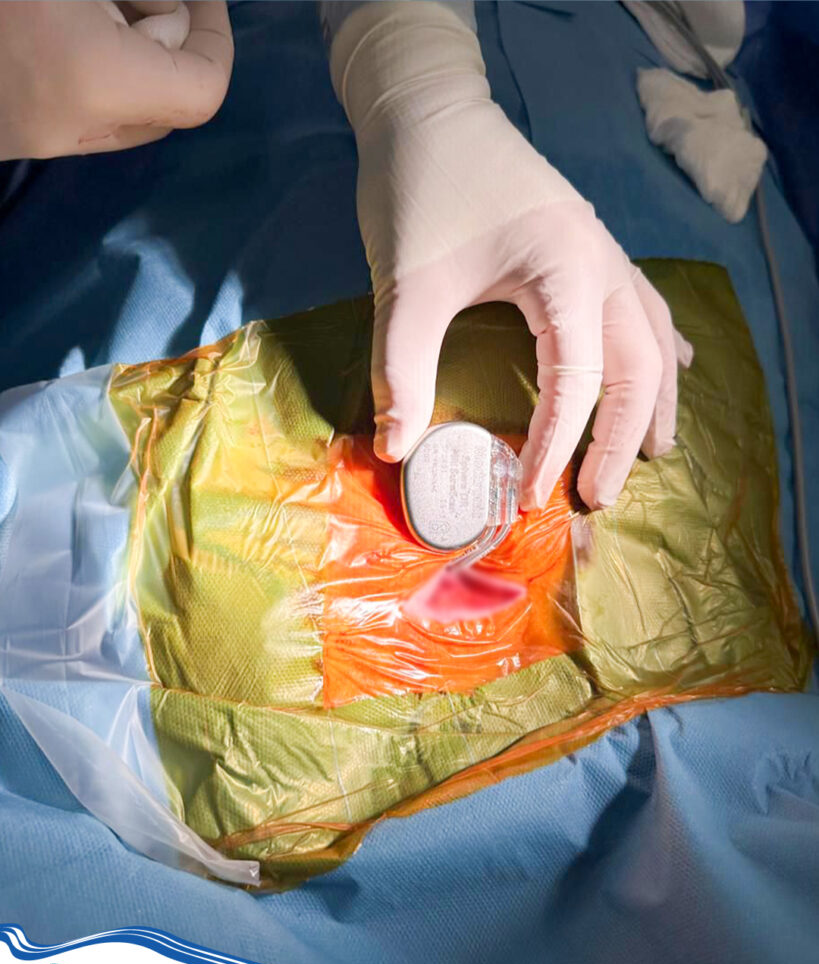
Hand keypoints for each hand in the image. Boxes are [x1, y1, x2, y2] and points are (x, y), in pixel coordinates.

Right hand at [0, 1, 232, 160]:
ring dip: (131, 55)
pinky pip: (89, 114)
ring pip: (130, 111)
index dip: (217, 41)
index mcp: (97, 80)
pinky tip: (67, 29)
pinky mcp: (19, 138)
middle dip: (169, 43)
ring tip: (90, 9)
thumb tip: (178, 16)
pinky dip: (97, 71)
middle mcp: (78, 129)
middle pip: (169, 104)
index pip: (202, 90)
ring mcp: (45, 141)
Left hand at [330, 1, 691, 509]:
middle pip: (637, 366)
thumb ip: (402, 367)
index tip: (531, 496)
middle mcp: (602, 262)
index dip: (557, 445)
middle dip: (624, 438)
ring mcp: (604, 252)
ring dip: (656, 399)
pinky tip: (675, 369)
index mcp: (566, 269)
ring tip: (654, 454)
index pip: (577, 379)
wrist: (429, 110)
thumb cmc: (419, 189)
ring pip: (654, 337)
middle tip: (600, 497)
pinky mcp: (590, 247)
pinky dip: (660, 350)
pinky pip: (646, 308)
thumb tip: (398, 450)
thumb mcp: (406, 284)